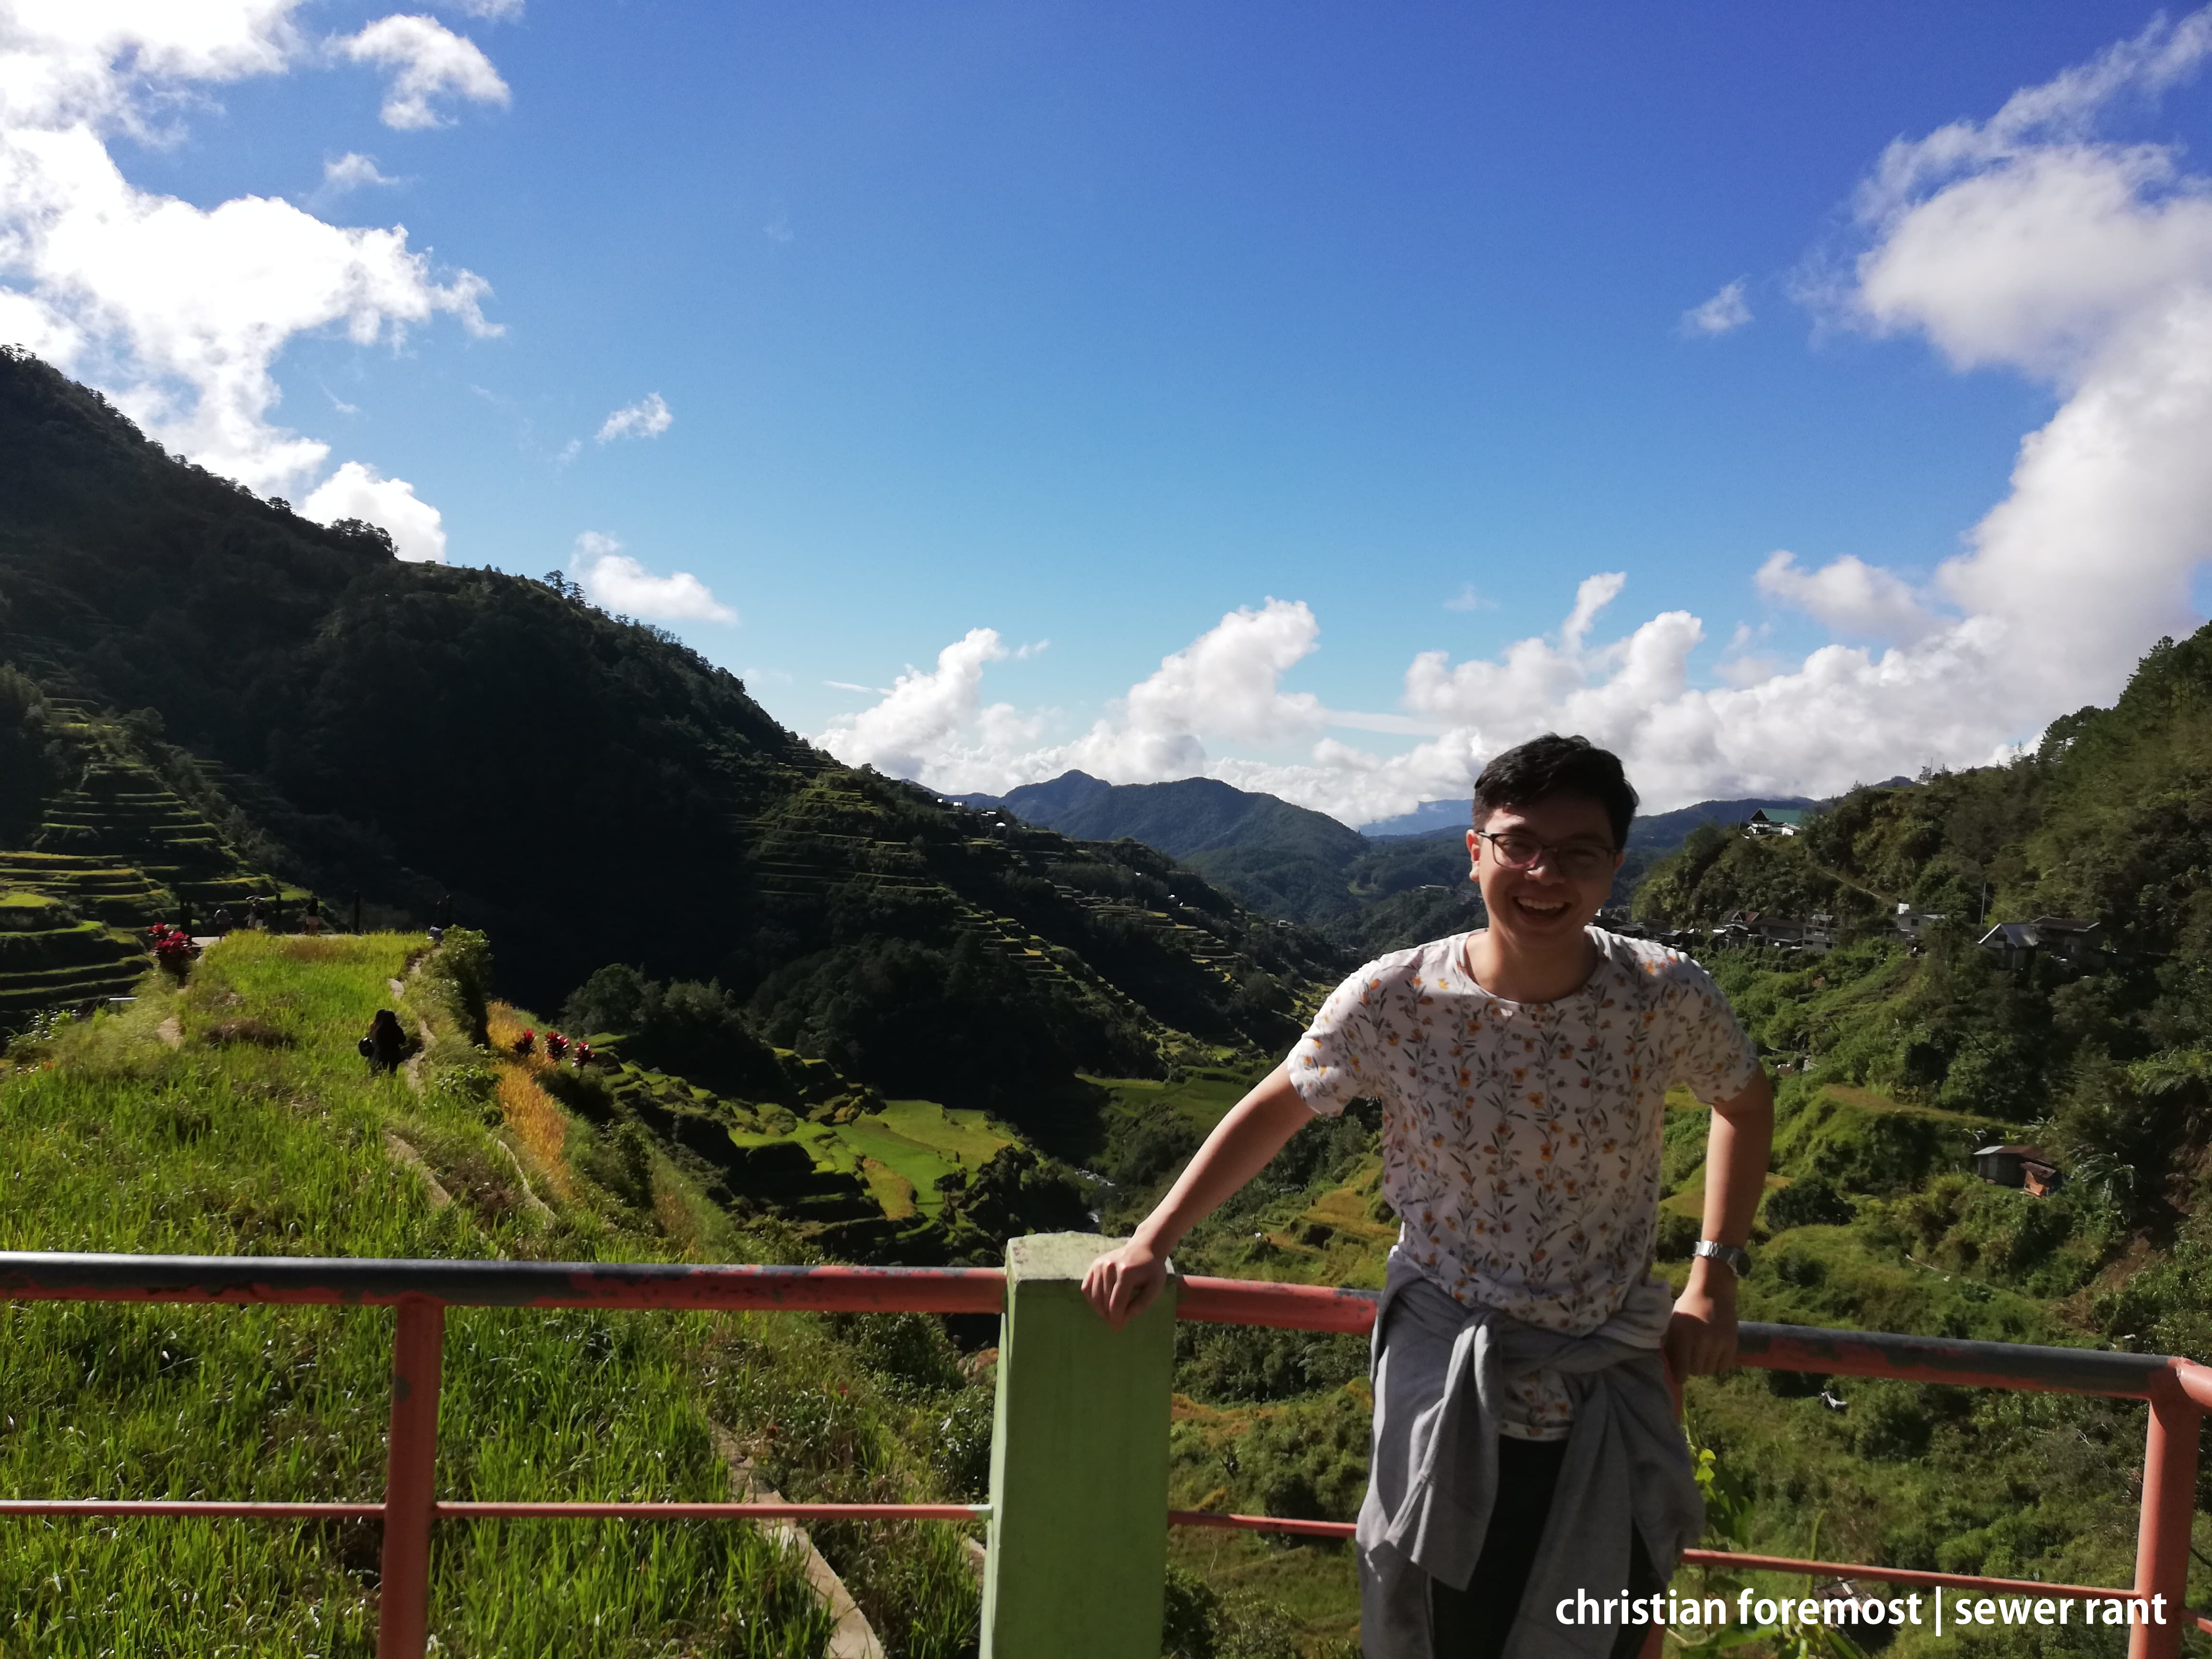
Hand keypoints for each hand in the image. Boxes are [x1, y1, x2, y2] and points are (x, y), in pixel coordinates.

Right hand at [1082, 1237, 1169, 1328]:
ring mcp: (1100, 1264)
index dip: (1116, 1319)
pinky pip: (1086, 1288)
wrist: (1144, 1248)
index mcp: (1126, 1273)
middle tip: (1117, 1323)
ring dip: (1100, 1310)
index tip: (1119, 1327)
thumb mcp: (1155, 1288)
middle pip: (1104, 1301)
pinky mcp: (1094, 1264)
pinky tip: (1101, 1304)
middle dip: (1110, 1316)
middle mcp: (1109, 1267)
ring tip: (1110, 1315)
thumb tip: (1124, 1318)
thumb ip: (1141, 1304)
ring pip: (1094, 1296)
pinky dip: (1092, 1299)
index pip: (1116, 1303)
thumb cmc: (1151, 1271)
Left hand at [1664, 1262, 1738, 1376]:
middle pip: (1696, 1371)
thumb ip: (1671, 1345)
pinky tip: (1713, 1353)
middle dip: (1691, 1368)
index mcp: (1685, 1337)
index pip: (1682, 1370)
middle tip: (1689, 1358)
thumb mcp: (1673, 1323)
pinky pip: (1724, 1366)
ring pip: (1710, 1370)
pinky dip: (1718, 1363)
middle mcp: (1703, 1342)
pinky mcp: (1732, 1343)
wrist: (1713, 1291)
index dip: (1679, 1376)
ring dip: (1704, 1365)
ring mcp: (1720, 1343)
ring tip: (1701, 1354)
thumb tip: (1671, 1368)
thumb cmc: (1688, 1307)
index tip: (1679, 1376)